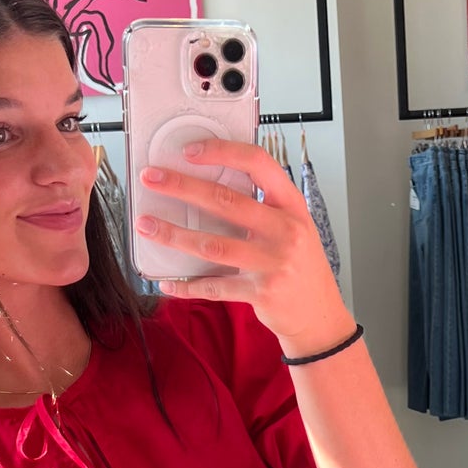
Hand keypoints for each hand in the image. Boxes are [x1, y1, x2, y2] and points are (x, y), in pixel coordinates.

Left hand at [137, 142, 353, 356]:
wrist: (321, 316)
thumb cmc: (302, 268)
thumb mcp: (294, 228)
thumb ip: (262, 208)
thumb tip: (209, 187)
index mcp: (292, 206)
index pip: (258, 164)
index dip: (222, 152)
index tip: (190, 151)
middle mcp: (285, 231)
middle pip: (225, 200)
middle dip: (181, 187)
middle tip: (152, 178)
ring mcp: (273, 263)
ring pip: (212, 245)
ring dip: (174, 234)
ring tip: (146, 225)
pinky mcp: (261, 293)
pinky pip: (214, 287)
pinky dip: (187, 285)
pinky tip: (168, 282)